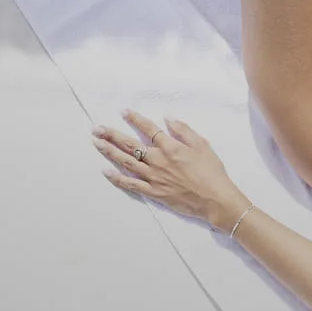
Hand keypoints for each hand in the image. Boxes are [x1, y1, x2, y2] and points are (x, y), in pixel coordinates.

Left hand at [93, 110, 248, 232]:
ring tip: (97, 144)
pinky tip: (106, 172)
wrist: (214, 199)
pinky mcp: (153, 192)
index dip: (135, 119)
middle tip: (96, 128)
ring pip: (126, 162)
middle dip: (112, 135)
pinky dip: (117, 178)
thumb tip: (167, 117)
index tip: (123, 111)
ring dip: (110, 152)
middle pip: (130, 145)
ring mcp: (153, 177)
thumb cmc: (211, 171)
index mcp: (170, 147)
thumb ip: (183, 130)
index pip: (148, 129)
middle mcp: (158, 160)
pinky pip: (131, 184)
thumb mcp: (202, 144)